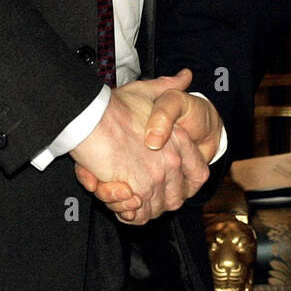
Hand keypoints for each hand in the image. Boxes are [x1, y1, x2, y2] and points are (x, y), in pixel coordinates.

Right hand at [71, 70, 208, 225]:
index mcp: (179, 142)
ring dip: (138, 208)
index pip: (198, 176)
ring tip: (122, 195)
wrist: (92, 118)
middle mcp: (172, 162)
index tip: (166, 185)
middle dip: (158, 201)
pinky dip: (126, 214)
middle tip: (137, 193)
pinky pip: (136, 215)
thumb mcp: (147, 91)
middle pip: (175, 199)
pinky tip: (116, 201)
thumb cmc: (114, 106)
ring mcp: (155, 178)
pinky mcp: (136, 191)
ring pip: (154, 210)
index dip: (185, 185)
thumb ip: (168, 87)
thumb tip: (186, 76)